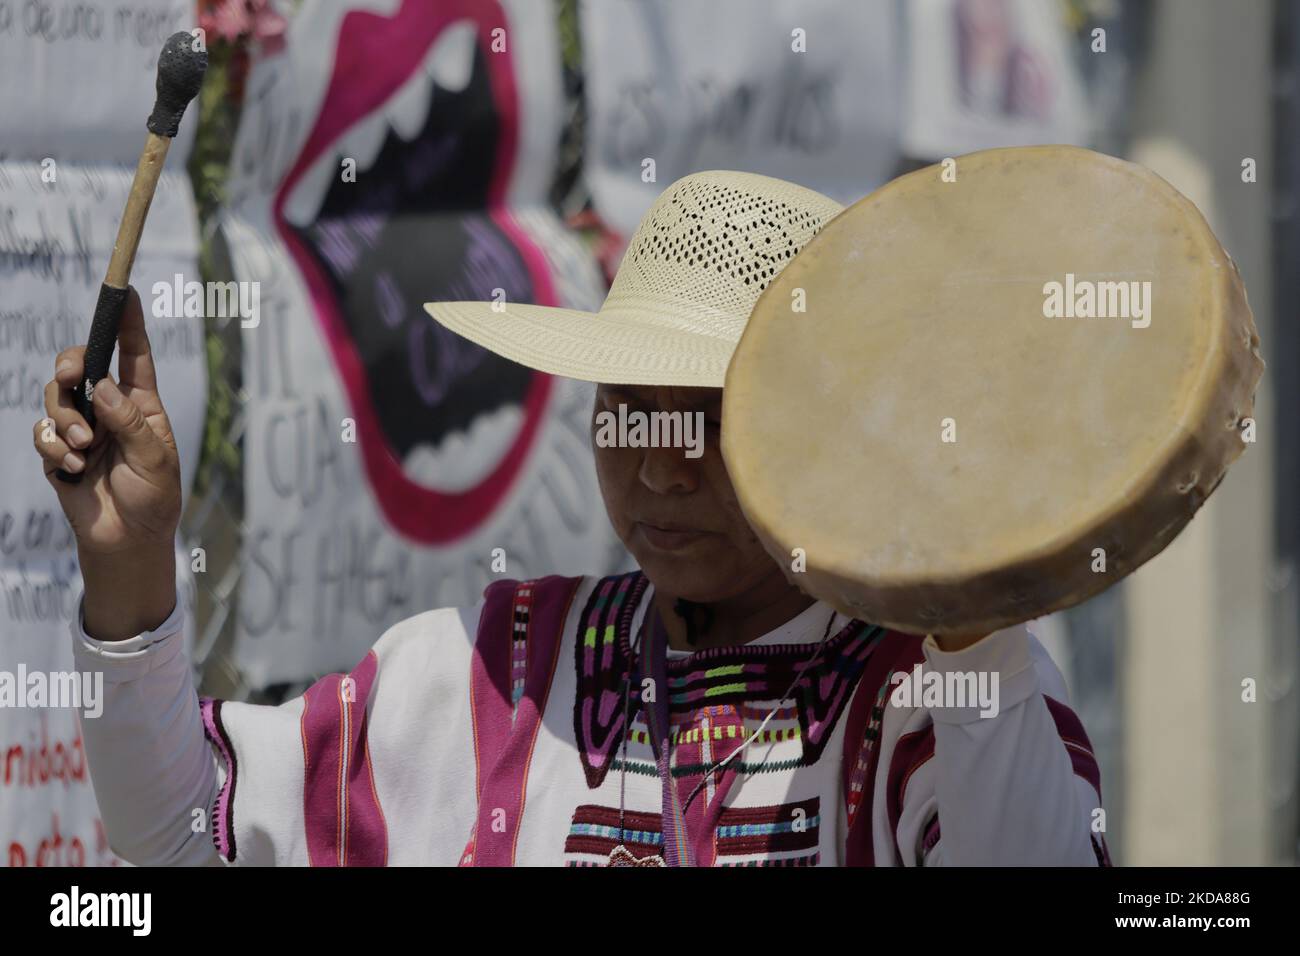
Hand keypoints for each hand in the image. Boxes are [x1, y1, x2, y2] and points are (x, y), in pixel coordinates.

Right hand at [32, 286, 180, 638]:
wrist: (128, 539)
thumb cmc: (153, 498)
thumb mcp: (155, 461)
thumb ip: (130, 422)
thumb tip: (104, 384)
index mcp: (140, 404)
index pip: (133, 355)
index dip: (128, 323)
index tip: (125, 291)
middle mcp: (109, 409)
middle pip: (78, 366)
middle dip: (68, 363)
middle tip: (70, 374)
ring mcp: (82, 428)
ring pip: (55, 399)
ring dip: (66, 419)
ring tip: (84, 448)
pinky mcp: (59, 452)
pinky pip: (43, 434)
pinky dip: (54, 448)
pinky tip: (73, 468)